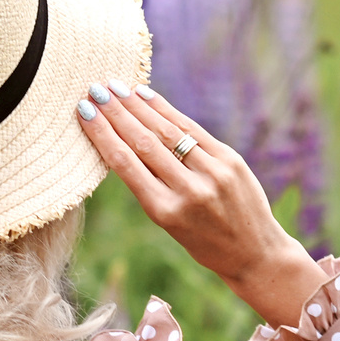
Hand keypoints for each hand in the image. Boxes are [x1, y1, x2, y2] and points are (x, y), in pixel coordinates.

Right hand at [76, 82, 328, 330]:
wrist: (255, 253)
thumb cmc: (203, 242)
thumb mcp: (169, 224)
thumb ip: (150, 186)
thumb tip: (123, 139)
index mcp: (165, 212)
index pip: (125, 164)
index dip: (102, 134)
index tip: (84, 113)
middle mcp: (188, 190)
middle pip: (143, 142)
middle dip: (116, 113)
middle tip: (94, 90)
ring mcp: (212, 173)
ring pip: (167, 131)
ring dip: (137, 105)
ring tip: (115, 87)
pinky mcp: (231, 159)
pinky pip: (192, 129)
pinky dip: (167, 110)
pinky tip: (147, 96)